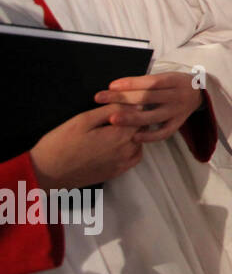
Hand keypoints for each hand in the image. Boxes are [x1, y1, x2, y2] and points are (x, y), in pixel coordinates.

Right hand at [29, 105, 143, 188]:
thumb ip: (112, 110)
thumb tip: (133, 102)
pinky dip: (132, 147)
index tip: (125, 101)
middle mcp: (127, 151)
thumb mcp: (84, 120)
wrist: (46, 172)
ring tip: (117, 125)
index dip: (135, 105)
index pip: (141, 115)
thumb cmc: (60, 143)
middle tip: (119, 112)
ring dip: (134, 132)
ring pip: (140, 142)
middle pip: (142, 128)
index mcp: (120, 136)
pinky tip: (119, 141)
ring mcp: (123, 164)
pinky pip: (134, 157)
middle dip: (135, 118)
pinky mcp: (116, 172)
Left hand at [94, 71, 202, 143]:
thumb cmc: (175, 83)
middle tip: (100, 98)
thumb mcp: (166, 76)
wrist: (200, 92)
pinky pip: (163, 133)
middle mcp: (177, 96)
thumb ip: (146, 82)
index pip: (150, 82)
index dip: (131, 84)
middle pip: (148, 98)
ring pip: (153, 117)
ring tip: (112, 119)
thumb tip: (117, 88)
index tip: (111, 85)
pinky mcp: (178, 124)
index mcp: (174, 81)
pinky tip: (134, 136)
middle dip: (122, 98)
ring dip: (131, 118)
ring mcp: (178, 112)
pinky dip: (149, 136)